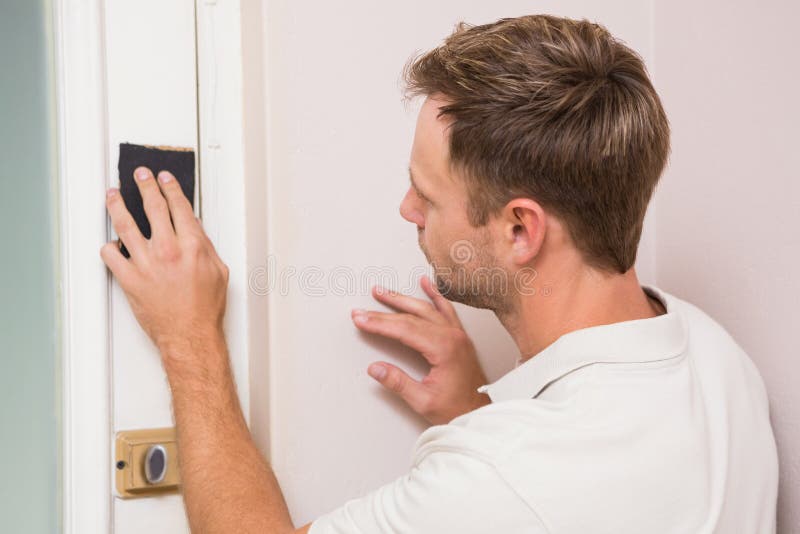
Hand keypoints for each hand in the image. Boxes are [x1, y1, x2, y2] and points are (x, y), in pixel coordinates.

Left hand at [100, 166, 228, 354]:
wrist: (189, 335)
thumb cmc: (205, 308)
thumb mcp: (218, 271)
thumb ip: (205, 245)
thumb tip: (193, 227)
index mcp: (192, 246)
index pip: (179, 206)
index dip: (170, 187)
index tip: (164, 178)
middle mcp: (168, 250)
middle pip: (152, 206)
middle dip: (145, 185)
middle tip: (139, 175)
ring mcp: (146, 263)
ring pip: (124, 224)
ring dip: (116, 204)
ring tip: (112, 194)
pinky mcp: (129, 279)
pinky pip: (110, 255)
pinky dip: (108, 246)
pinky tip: (111, 243)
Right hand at [352, 275, 490, 424]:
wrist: (479, 413)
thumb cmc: (458, 409)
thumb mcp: (423, 401)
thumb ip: (398, 383)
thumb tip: (375, 368)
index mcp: (444, 349)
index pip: (404, 329)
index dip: (379, 323)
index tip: (361, 319)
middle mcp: (452, 336)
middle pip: (412, 317)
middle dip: (384, 312)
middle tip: (362, 310)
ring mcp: (457, 334)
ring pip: (426, 309)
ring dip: (403, 299)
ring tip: (382, 292)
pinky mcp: (459, 337)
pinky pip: (446, 309)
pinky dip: (434, 295)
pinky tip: (426, 284)